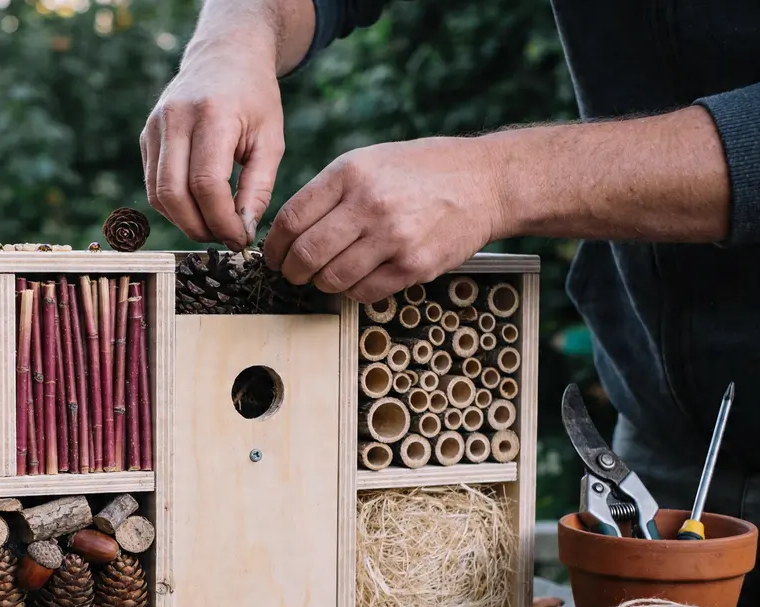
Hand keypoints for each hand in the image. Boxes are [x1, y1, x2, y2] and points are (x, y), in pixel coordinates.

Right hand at [140, 44, 284, 249]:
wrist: (225, 56)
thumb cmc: (254, 98)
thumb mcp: (271, 140)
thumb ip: (258, 189)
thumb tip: (242, 232)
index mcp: (212, 114)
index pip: (206, 183)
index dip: (222, 220)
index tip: (241, 237)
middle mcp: (174, 118)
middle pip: (173, 194)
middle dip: (199, 227)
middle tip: (225, 238)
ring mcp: (154, 126)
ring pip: (158, 194)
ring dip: (185, 221)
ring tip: (214, 225)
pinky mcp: (145, 136)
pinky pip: (153, 185)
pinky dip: (175, 206)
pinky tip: (199, 207)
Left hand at [262, 137, 507, 303]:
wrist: (486, 182)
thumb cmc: (423, 171)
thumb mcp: (369, 160)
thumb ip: (330, 191)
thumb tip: (289, 231)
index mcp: (351, 173)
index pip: (292, 219)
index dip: (274, 246)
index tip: (273, 255)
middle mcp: (370, 204)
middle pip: (307, 254)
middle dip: (292, 271)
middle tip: (293, 273)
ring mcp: (393, 238)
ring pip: (332, 279)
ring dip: (321, 283)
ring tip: (326, 275)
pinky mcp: (413, 266)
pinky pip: (364, 293)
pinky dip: (353, 291)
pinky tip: (358, 278)